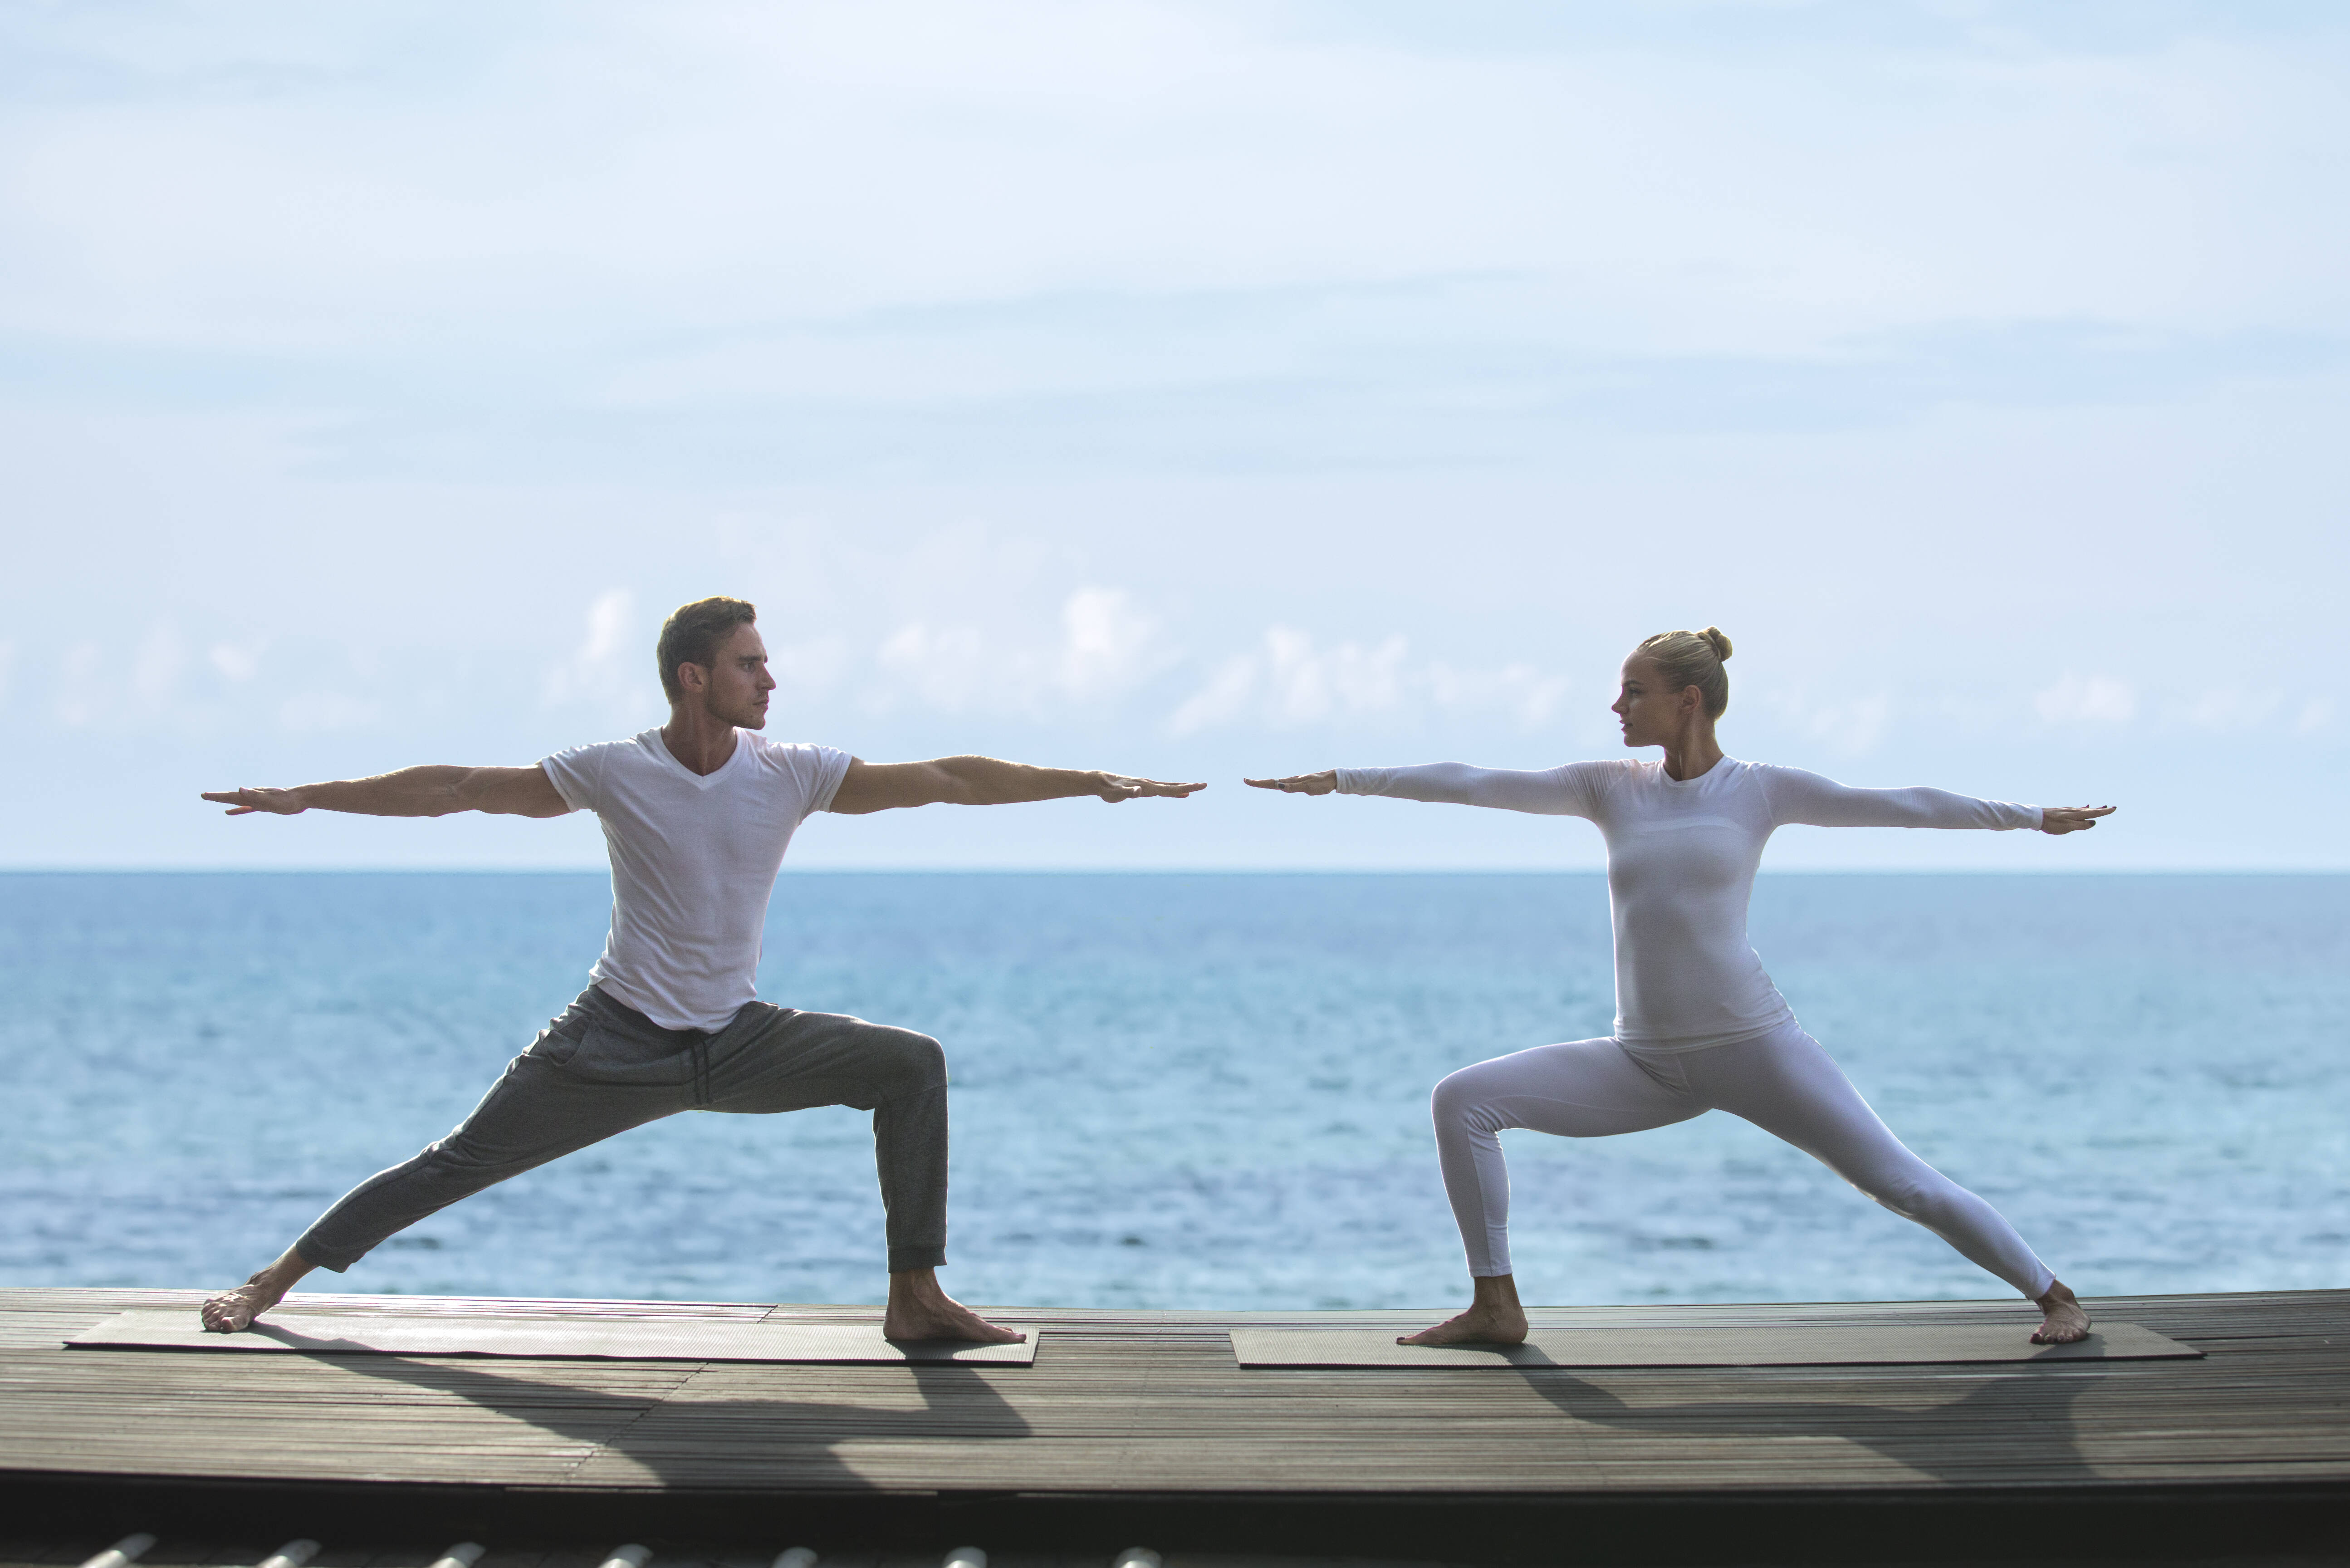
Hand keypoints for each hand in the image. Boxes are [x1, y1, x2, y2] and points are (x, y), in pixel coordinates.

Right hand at [201, 786, 306, 816]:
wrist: (302, 798)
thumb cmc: (287, 800)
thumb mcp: (270, 800)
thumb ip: (255, 795)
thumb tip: (239, 789)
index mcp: (252, 795)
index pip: (231, 796)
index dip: (217, 796)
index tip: (204, 795)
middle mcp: (253, 796)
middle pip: (231, 797)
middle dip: (217, 797)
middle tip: (203, 795)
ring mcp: (257, 801)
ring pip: (237, 801)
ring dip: (225, 802)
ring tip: (213, 800)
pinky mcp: (263, 806)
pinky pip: (246, 808)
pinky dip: (237, 809)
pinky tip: (230, 812)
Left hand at [1091, 773, 1207, 802]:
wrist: (1100, 781)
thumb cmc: (1108, 790)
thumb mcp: (1116, 795)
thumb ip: (1127, 793)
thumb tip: (1138, 792)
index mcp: (1147, 787)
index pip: (1169, 789)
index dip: (1185, 788)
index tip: (1199, 786)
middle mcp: (1149, 784)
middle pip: (1172, 786)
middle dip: (1189, 786)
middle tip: (1204, 785)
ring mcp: (1147, 785)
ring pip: (1169, 787)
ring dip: (1183, 788)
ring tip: (1195, 789)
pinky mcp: (1144, 787)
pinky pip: (1162, 789)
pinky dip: (1173, 791)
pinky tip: (1180, 794)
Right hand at [1244, 771, 1337, 794]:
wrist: (1333, 779)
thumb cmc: (1321, 784)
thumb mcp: (1308, 787)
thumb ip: (1293, 787)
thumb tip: (1279, 786)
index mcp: (1290, 781)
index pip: (1271, 782)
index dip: (1258, 783)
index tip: (1246, 781)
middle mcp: (1290, 780)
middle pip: (1271, 782)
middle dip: (1258, 782)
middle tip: (1246, 780)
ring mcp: (1294, 782)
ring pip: (1276, 783)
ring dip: (1265, 783)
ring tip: (1255, 783)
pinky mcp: (1299, 784)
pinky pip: (1283, 785)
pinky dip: (1275, 785)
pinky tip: (1275, 785)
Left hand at [2040, 805, 2114, 834]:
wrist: (2037, 817)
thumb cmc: (2052, 824)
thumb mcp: (2068, 827)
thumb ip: (2081, 825)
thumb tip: (2094, 823)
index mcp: (2077, 815)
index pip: (2094, 813)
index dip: (2105, 812)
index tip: (2114, 808)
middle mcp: (2074, 811)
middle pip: (2091, 810)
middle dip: (2102, 810)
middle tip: (2111, 807)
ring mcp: (2069, 810)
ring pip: (2085, 809)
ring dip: (2094, 808)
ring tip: (2102, 807)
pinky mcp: (2064, 811)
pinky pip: (2078, 809)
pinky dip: (2084, 808)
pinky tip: (2085, 806)